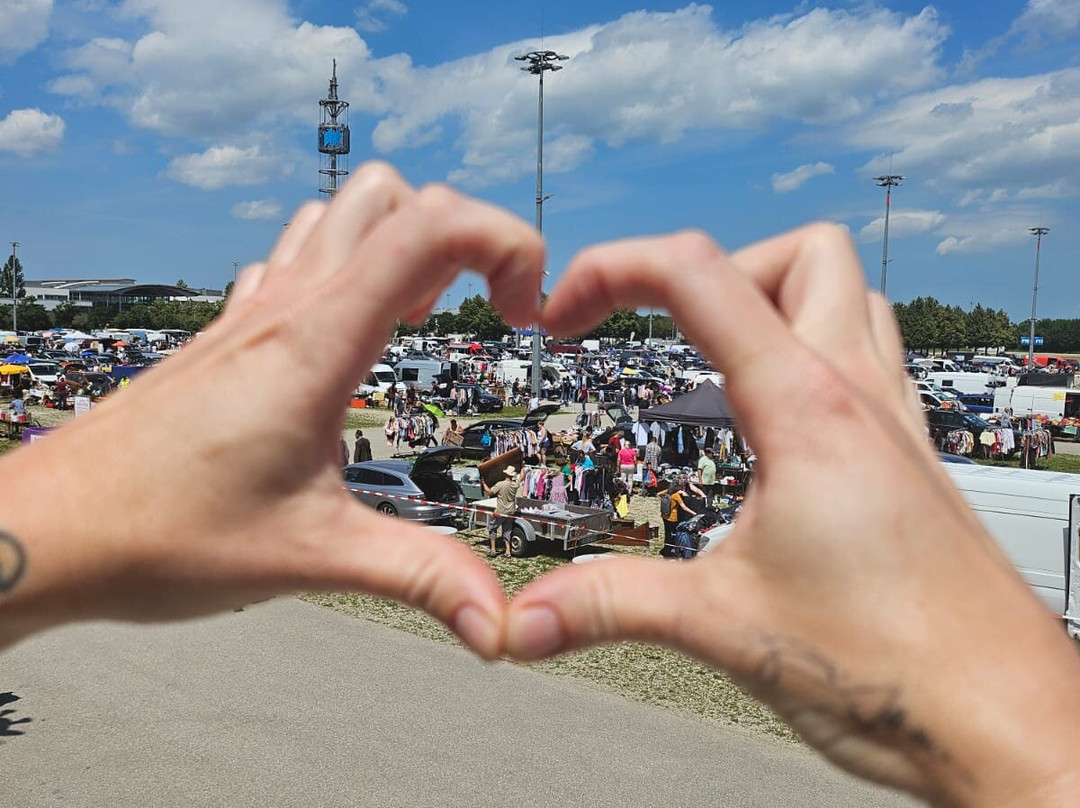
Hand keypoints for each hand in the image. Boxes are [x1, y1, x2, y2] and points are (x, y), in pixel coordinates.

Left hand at [1, 163, 543, 659]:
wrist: (49, 529)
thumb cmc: (158, 533)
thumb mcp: (310, 556)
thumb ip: (418, 577)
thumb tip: (499, 622)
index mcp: (318, 341)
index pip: (434, 226)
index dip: (507, 243)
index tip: (526, 314)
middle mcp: (286, 305)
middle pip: (393, 195)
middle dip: (464, 235)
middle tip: (485, 311)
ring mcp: (252, 312)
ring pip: (341, 212)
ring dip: (402, 241)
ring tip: (428, 317)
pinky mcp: (231, 333)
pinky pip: (297, 255)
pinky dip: (347, 264)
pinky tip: (354, 331)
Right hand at [506, 225, 1079, 805]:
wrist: (1010, 725)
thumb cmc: (902, 670)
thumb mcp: (725, 627)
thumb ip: (611, 607)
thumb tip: (524, 617)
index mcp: (808, 411)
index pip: (699, 275)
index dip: (612, 272)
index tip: (567, 310)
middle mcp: (862, 399)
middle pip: (797, 256)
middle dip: (711, 270)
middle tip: (658, 327)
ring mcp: (896, 426)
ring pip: (849, 297)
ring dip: (775, 300)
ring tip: (714, 354)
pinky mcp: (911, 462)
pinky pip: (870, 360)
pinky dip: (813, 355)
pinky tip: (776, 421)